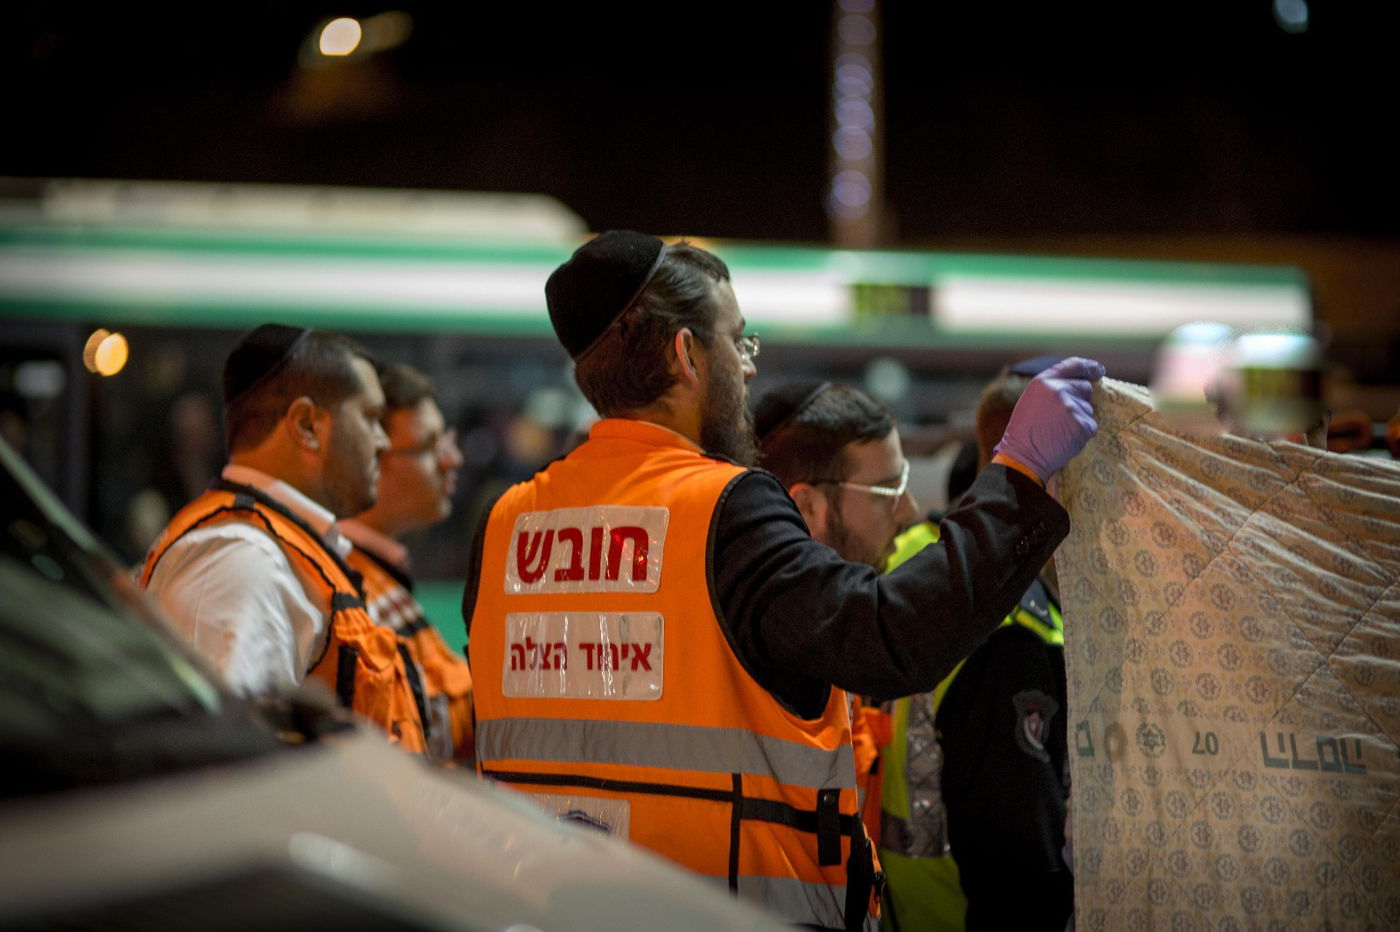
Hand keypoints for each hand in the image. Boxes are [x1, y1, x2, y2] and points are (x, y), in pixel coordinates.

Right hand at [994, 357, 1104, 481]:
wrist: (1022, 456)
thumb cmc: (1025, 431)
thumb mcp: (1032, 400)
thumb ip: (1052, 389)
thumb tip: (1081, 384)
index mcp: (1043, 381)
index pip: (1073, 365)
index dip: (1089, 367)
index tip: (1098, 370)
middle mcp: (1058, 390)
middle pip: (1086, 388)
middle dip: (1080, 400)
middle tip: (1062, 417)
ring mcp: (1072, 407)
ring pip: (1088, 409)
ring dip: (1080, 419)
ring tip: (1059, 430)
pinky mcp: (1082, 424)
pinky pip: (1091, 425)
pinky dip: (1082, 433)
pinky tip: (1066, 439)